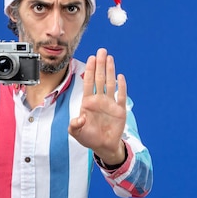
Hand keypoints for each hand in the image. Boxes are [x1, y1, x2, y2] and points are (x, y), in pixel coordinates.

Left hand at [68, 48, 126, 165]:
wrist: (103, 146)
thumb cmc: (89, 138)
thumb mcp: (76, 133)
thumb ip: (75, 126)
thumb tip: (79, 119)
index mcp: (88, 102)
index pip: (88, 82)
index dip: (90, 70)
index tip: (91, 58)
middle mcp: (99, 100)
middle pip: (100, 78)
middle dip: (100, 64)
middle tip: (101, 51)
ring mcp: (110, 104)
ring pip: (110, 84)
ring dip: (110, 71)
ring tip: (109, 58)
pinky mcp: (120, 110)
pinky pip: (121, 96)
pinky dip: (122, 86)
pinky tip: (120, 76)